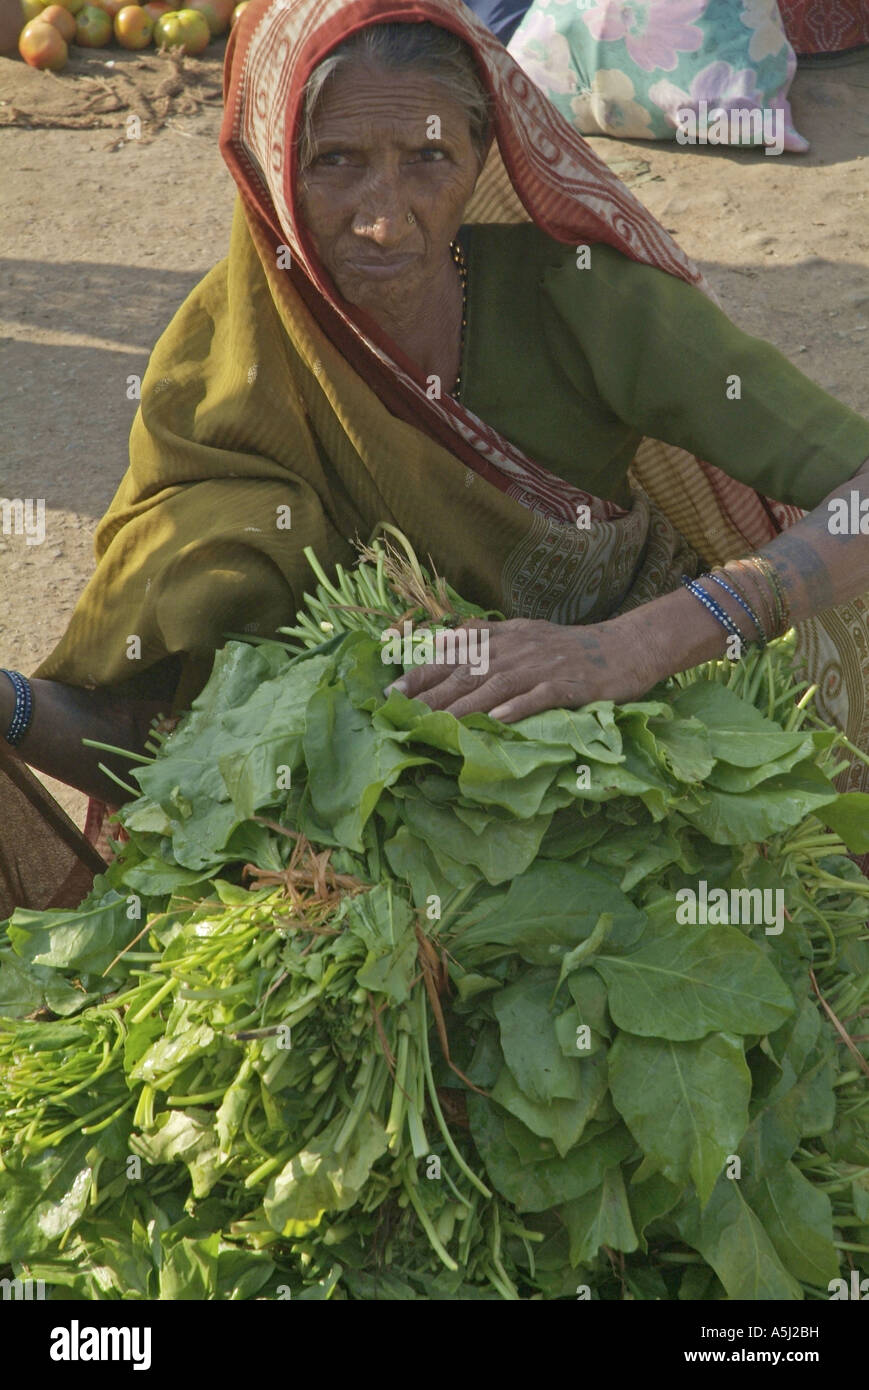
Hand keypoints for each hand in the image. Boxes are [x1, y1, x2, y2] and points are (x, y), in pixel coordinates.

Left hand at [383, 615, 662, 722]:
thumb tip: (440, 640)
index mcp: (503, 640)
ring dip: (465, 706)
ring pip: (496, 687)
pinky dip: (518, 707)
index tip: (391, 693)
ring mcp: (542, 668)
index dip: (422, 675)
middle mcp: (516, 652)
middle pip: (468, 674)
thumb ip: (482, 636)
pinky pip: (539, 697)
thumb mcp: (522, 632)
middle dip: (431, 694)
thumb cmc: (568, 647)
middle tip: (399, 713)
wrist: (623, 648)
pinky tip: (497, 719)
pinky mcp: (568, 686)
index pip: (453, 658)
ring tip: (437, 724)